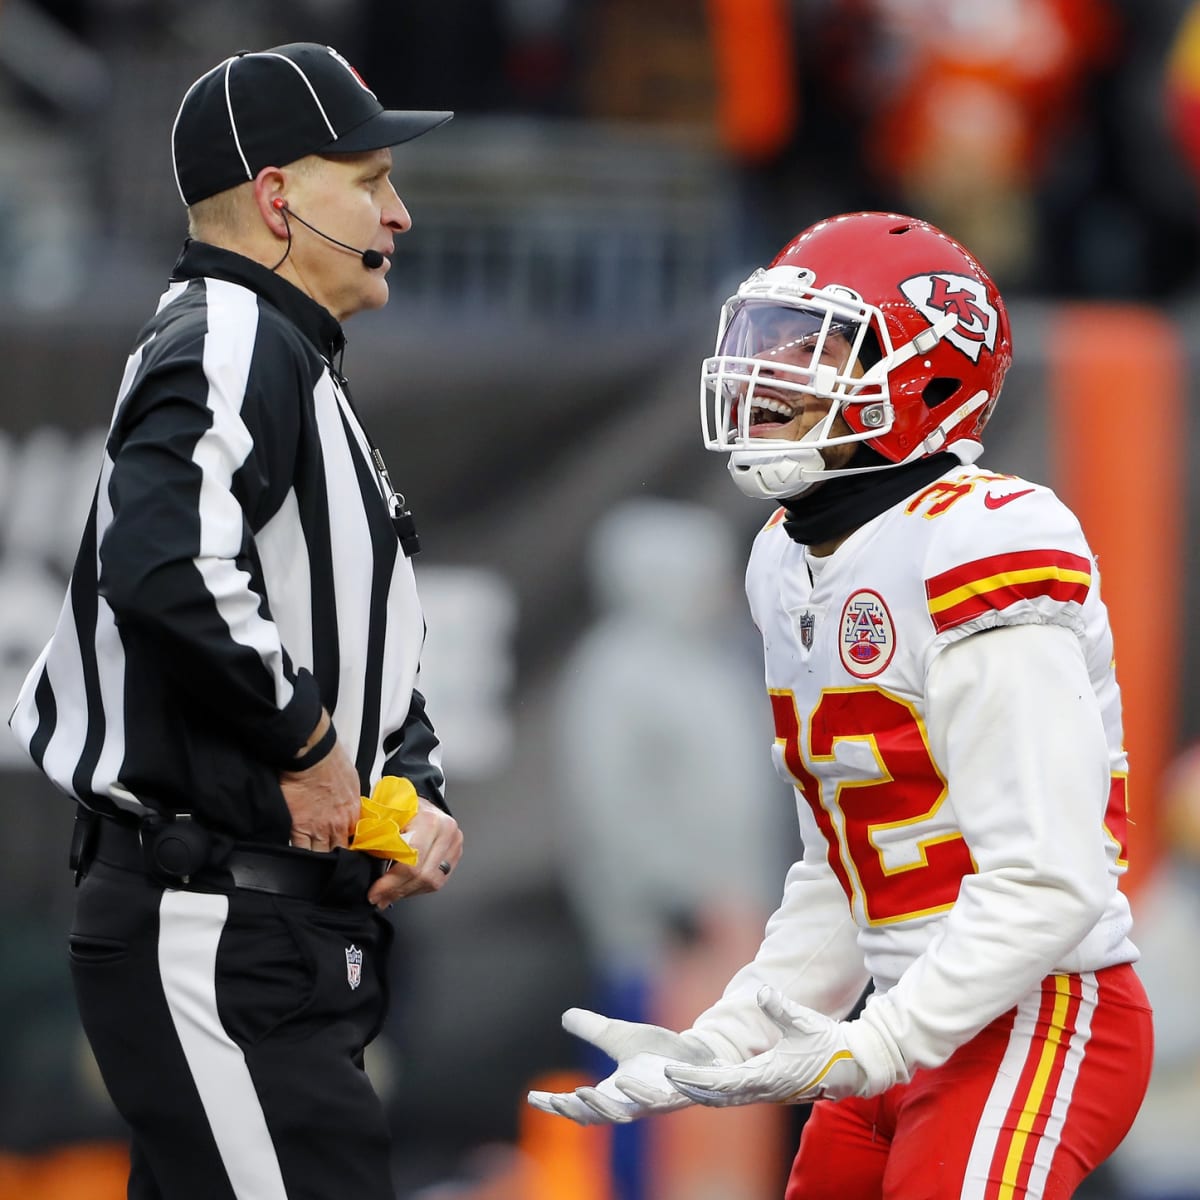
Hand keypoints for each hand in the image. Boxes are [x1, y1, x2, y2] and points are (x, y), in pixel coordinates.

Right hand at [279, 737, 360, 851]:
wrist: (312, 755)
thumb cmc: (331, 761)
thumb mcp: (352, 782)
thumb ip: (350, 802)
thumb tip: (348, 808)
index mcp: (352, 813)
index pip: (356, 841)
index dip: (349, 847)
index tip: (345, 850)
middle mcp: (338, 825)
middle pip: (339, 852)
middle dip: (335, 858)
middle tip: (331, 862)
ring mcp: (318, 829)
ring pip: (320, 856)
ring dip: (318, 860)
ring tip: (314, 864)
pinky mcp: (298, 828)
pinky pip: (299, 850)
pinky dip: (299, 857)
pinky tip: (299, 861)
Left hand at [368, 796, 461, 908]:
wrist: (418, 801)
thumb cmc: (400, 806)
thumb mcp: (385, 817)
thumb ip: (376, 840)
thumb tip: (359, 863)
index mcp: (429, 820)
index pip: (411, 863)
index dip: (391, 883)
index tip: (374, 893)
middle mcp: (446, 831)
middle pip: (423, 876)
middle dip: (397, 891)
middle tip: (379, 898)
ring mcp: (454, 842)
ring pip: (433, 882)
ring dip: (409, 892)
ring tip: (390, 895)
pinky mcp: (455, 852)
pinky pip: (440, 880)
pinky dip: (419, 887)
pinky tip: (405, 887)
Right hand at [527, 1009, 718, 1124]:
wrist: (697, 1055)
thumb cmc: (657, 1052)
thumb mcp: (620, 1035)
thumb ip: (594, 1029)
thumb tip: (566, 1016)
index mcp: (614, 1093)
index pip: (580, 1105)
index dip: (556, 1105)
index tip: (533, 1097)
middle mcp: (631, 1103)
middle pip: (599, 1116)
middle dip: (577, 1110)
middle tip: (557, 1100)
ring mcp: (654, 1102)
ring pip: (627, 1112)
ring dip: (605, 1105)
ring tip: (585, 1091)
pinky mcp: (677, 1094)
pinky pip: (661, 1098)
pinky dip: (644, 1093)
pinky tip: (627, 1080)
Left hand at [665, 987, 876, 1105]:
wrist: (855, 1066)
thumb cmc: (830, 1044)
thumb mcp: (805, 1022)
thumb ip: (781, 1008)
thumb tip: (762, 992)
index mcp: (768, 1076)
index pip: (722, 1081)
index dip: (695, 1077)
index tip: (673, 1072)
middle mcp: (765, 1089)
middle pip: (718, 1095)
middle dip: (691, 1087)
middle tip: (666, 1078)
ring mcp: (769, 1092)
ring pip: (727, 1097)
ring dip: (703, 1089)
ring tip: (680, 1079)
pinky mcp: (773, 1088)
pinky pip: (739, 1093)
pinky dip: (719, 1088)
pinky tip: (710, 1076)